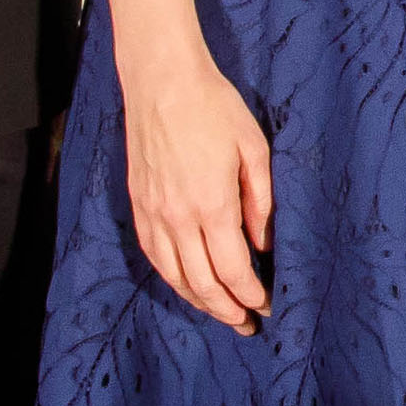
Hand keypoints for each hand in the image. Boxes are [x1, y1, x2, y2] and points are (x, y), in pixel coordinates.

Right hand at [118, 41, 273, 331]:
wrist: (162, 81)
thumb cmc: (213, 108)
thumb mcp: (254, 150)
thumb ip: (261, 202)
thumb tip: (264, 244)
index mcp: (212, 206)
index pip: (233, 270)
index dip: (251, 295)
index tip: (267, 305)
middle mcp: (178, 218)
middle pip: (202, 283)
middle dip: (227, 310)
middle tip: (248, 324)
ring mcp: (153, 213)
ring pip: (174, 275)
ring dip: (199, 301)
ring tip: (220, 313)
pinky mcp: (138, 204)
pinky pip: (153, 256)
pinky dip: (171, 278)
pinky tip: (185, 285)